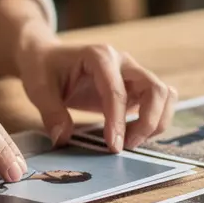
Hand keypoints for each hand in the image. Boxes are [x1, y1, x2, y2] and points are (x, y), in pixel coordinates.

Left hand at [17, 43, 176, 151]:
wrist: (47, 57)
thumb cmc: (43, 69)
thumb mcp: (38, 89)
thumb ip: (51, 113)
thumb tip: (63, 139)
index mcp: (99, 56)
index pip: (117, 90)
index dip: (118, 121)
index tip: (114, 147)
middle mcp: (122, 61)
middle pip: (155, 89)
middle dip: (148, 122)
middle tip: (126, 146)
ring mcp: (133, 72)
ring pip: (165, 94)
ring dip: (156, 121)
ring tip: (131, 141)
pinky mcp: (136, 86)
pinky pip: (159, 101)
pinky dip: (155, 119)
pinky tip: (133, 134)